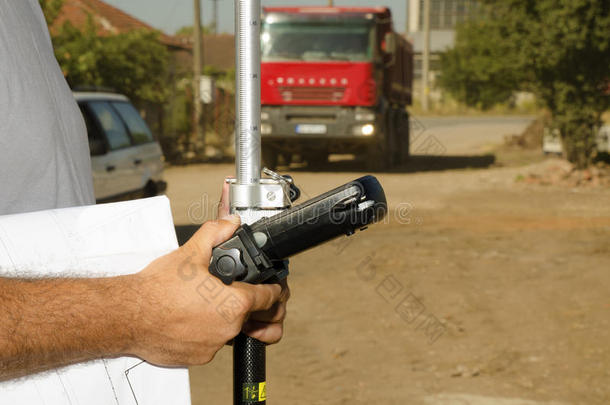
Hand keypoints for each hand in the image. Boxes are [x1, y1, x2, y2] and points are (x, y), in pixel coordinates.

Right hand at [128, 182, 289, 366]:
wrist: (127, 316)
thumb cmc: (156, 290)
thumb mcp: (190, 253)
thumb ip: (216, 233)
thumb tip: (231, 223)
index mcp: (234, 303)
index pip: (272, 297)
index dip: (274, 287)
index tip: (272, 284)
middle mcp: (228, 328)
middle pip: (256, 316)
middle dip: (254, 304)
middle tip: (242, 292)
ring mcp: (214, 345)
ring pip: (233, 330)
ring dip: (228, 317)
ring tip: (210, 301)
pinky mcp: (199, 357)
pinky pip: (212, 343)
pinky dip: (208, 331)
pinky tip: (194, 316)